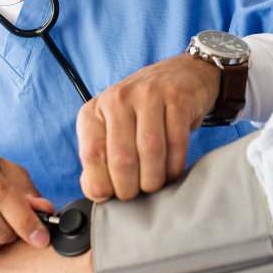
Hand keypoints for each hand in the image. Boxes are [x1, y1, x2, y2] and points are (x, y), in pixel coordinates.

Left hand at [77, 53, 219, 201]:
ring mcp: (148, 95)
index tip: (111, 196)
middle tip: (137, 193)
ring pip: (150, 151)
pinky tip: (171, 171)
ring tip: (154, 185)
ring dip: (154, 179)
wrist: (180, 76)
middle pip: (121, 157)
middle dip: (130, 187)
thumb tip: (96, 192)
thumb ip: (100, 159)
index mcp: (94, 111)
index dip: (102, 184)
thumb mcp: (111, 130)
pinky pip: (176, 143)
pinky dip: (174, 166)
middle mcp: (117, 99)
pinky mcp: (177, 99)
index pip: (91, 154)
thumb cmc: (140, 112)